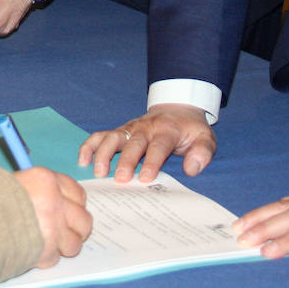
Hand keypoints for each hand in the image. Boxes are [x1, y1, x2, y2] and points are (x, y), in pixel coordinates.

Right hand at [14, 168, 91, 266]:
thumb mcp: (19, 182)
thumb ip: (42, 190)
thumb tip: (61, 199)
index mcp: (47, 181)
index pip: (78, 194)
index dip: (75, 204)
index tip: (70, 210)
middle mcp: (54, 203)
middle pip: (84, 220)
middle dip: (76, 228)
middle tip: (65, 231)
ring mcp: (52, 228)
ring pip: (74, 244)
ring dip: (62, 246)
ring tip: (47, 242)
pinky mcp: (46, 251)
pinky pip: (55, 258)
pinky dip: (45, 257)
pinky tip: (32, 248)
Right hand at [77, 104, 215, 182]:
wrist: (177, 109)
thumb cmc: (190, 130)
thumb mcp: (205, 138)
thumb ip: (202, 153)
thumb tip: (191, 169)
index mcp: (167, 130)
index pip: (158, 146)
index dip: (152, 162)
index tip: (146, 179)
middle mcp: (145, 128)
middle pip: (133, 143)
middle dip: (125, 161)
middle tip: (120, 180)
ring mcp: (130, 128)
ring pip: (113, 137)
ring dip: (103, 153)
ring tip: (98, 172)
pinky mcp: (120, 131)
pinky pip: (101, 135)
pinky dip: (90, 145)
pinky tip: (83, 160)